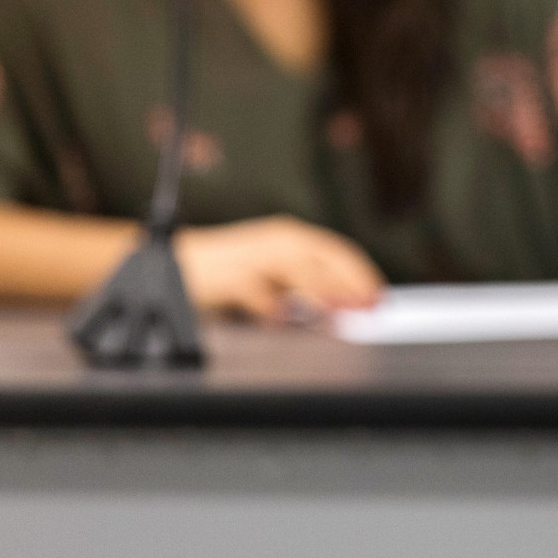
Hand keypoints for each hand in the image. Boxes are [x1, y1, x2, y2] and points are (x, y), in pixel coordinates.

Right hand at [174, 215, 383, 320]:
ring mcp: (252, 253)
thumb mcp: (276, 280)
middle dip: (350, 281)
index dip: (362, 274)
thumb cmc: (231, 274)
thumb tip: (344, 312)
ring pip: (295, 266)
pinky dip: (268, 302)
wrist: (176, 267)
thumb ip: (307, 291)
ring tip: (341, 310)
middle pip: (323, 256)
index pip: (338, 252)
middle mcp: (278, 240)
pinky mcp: (226, 273)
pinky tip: (281, 319)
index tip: (380, 298)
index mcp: (292, 238)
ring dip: (321, 288)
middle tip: (370, 306)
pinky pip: (251, 286)